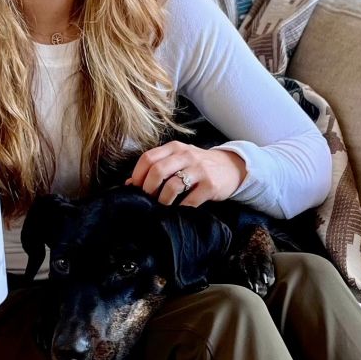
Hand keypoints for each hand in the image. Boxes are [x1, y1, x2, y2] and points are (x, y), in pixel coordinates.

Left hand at [124, 142, 246, 207]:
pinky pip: (190, 201)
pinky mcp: (210, 185)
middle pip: (157, 171)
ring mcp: (199, 170)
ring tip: (162, 206)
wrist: (231, 167)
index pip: (148, 158)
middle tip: (148, 200)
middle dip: (148, 189)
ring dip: (163, 201)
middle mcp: (186, 155)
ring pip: (172, 186)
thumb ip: (157, 167)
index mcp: (174, 148)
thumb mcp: (178, 160)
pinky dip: (180, 209)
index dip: (137, 176)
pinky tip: (178, 211)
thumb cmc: (198, 166)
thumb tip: (129, 183)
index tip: (135, 189)